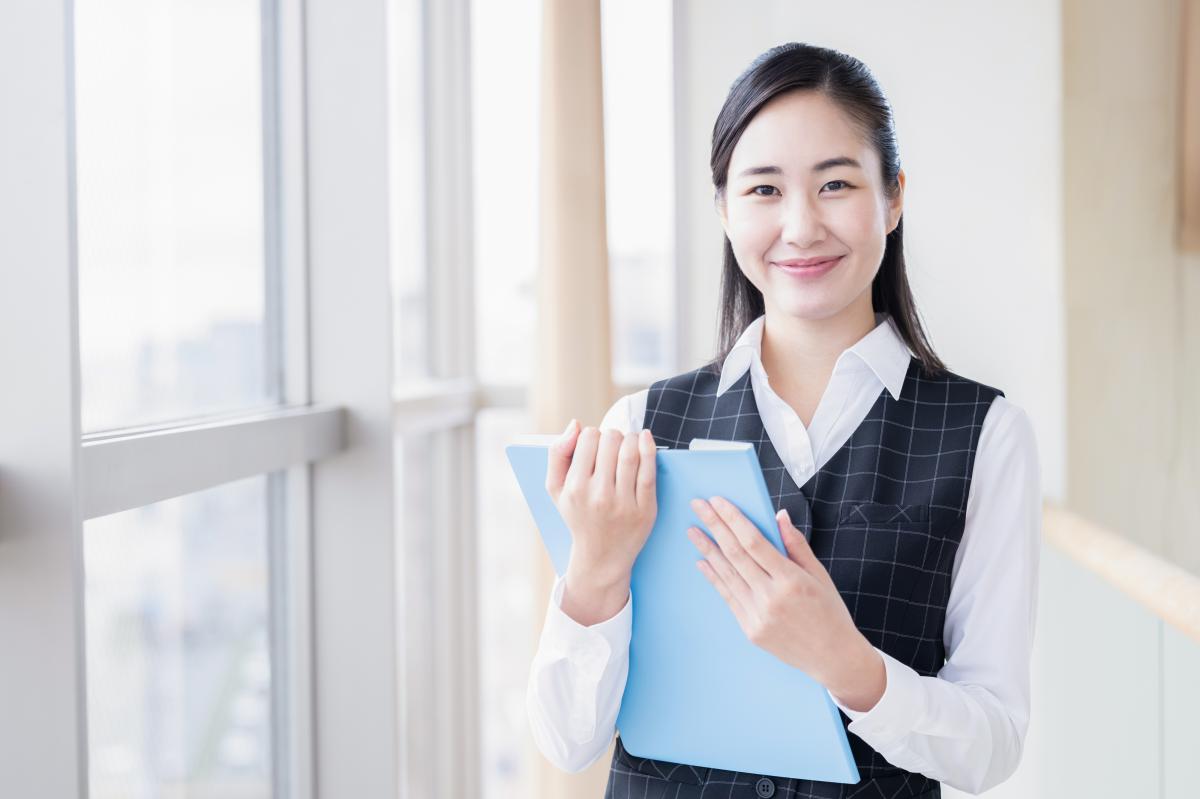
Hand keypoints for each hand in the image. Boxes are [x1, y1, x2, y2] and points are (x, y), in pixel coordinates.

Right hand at [545, 419, 658, 614]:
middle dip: (613, 435)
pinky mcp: (645, 509)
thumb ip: (557, 454)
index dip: (593, 435)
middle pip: (611, 440)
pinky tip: (645, 439)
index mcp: (575, 487)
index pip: (589, 438)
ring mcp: (624, 503)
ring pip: (631, 451)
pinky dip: (649, 448)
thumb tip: (576, 424)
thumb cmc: (578, 516)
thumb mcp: (556, 489)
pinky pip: (649, 471)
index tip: (595, 445)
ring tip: (628, 442)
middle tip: (612, 445)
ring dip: (631, 438)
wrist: (601, 556)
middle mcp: (599, 495)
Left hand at [685, 496, 883, 708]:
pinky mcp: (750, 630)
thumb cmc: (830, 612)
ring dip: (707, 550)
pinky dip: (714, 578)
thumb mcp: (820, 575)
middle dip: (714, 526)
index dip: (733, 519)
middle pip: (735, 554)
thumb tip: (779, 515)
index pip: (754, 542)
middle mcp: (771, 597)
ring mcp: (758, 616)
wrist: (833, 658)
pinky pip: (728, 597)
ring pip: (727, 575)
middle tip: (698, 506)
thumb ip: (796, 545)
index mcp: (791, 580)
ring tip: (692, 530)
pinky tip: (703, 562)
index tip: (718, 501)